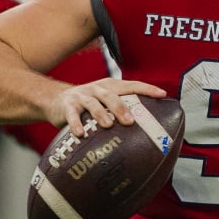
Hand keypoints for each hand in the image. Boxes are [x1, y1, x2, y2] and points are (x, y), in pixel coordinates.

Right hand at [46, 76, 166, 135]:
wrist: (55, 100)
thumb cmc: (88, 105)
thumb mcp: (104, 103)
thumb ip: (120, 112)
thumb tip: (146, 131)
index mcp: (110, 87)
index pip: (131, 85)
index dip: (147, 89)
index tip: (162, 94)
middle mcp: (97, 89)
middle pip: (111, 95)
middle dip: (121, 107)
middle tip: (130, 121)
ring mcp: (82, 97)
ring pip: (92, 103)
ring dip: (100, 114)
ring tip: (108, 125)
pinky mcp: (67, 106)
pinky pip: (72, 115)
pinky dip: (76, 124)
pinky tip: (80, 134)